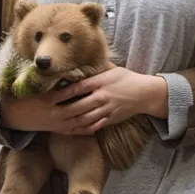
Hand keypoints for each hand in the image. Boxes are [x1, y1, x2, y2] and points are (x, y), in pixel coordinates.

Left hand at [49, 67, 168, 134]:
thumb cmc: (127, 78)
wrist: (145, 93)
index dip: (62, 93)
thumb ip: (96, 69)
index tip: (50, 96)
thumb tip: (81, 63)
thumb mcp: (112, 69)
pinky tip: (73, 130)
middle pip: (78, 106)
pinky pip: (94, 126)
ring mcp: (106, 110)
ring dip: (70, 123)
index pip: (77, 88)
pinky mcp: (110, 119)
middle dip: (62, 111)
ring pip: (84, 119)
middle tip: (49, 114)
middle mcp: (102, 97)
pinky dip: (82, 129)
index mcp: (100, 83)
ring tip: (57, 124)